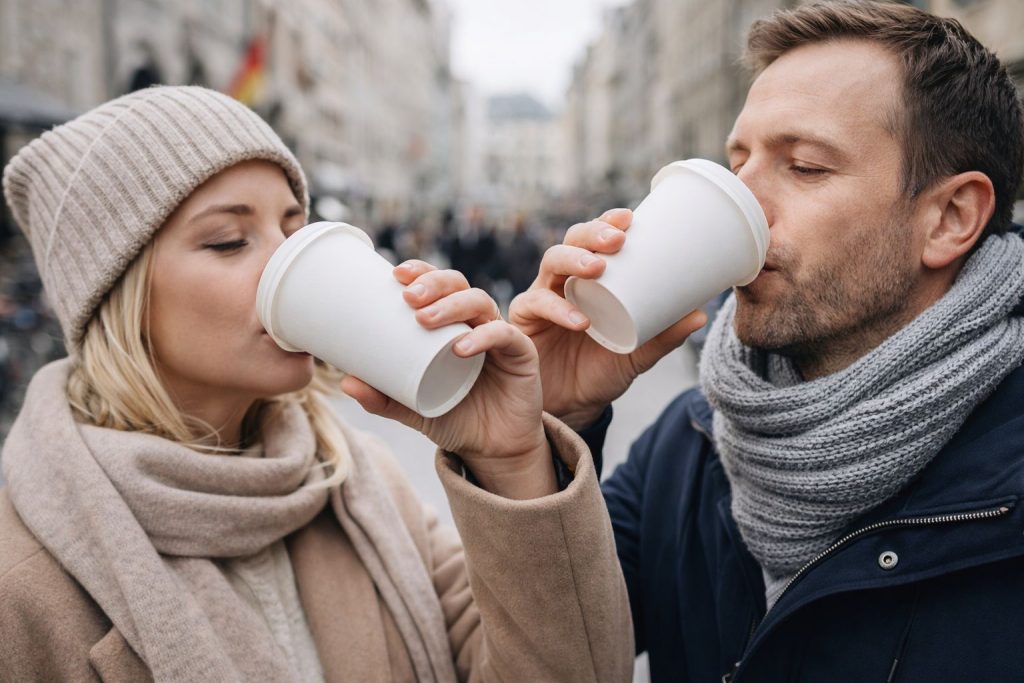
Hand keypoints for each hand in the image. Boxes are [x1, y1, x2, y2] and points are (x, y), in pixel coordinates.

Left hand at [340, 260, 554, 499]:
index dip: (420, 271)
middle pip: (458, 284)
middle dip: (433, 282)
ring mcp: (500, 335)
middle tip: (407, 297)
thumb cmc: (454, 417)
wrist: (493, 449)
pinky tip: (460, 346)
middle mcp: (476, 322)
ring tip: (424, 319)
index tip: (395, 274)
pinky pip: (505, 336)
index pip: (437, 285)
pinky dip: (483, 336)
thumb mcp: (412, 408)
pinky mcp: (522, 354)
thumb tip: (346, 382)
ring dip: (451, 305)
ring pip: (480, 302)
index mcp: (451, 324)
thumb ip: (383, 397)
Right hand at [509, 208, 706, 429]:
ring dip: (574, 260)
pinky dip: (556, 309)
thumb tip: (701, 315)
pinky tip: (579, 319)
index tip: (630, 217)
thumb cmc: (601, 370)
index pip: (596, 239)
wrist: (572, 407)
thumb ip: (664, 336)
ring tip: (597, 268)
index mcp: (591, 278)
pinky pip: (535, 305)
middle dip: (592, 233)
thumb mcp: (638, 354)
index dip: (608, 221)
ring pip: (551, 262)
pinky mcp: (523, 321)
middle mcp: (564, 280)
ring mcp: (541, 296)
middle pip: (571, 240)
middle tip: (616, 239)